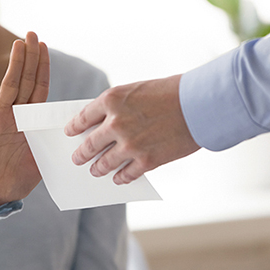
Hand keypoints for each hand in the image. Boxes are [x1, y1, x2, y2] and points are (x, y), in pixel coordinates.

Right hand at [0, 32, 49, 209]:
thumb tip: (79, 138)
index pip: (39, 88)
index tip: (45, 47)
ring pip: (8, 84)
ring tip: (19, 43)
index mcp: (31, 121)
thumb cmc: (17, 178)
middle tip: (33, 34)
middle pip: (24, 80)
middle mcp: (15, 114)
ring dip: (13, 64)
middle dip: (30, 57)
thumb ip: (54, 146)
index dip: (42, 68)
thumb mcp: (42, 162)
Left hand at [64, 74, 199, 183]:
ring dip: (97, 168)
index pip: (83, 117)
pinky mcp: (146, 161)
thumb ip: (118, 107)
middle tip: (77, 158)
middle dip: (81, 154)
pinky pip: (125, 174)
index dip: (74, 127)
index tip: (70, 133)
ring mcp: (130, 144)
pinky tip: (118, 178)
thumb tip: (103, 125)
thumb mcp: (136, 90)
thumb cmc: (171, 92)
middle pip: (90, 144)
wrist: (199, 104)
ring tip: (95, 170)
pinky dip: (120, 177)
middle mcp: (116, 123)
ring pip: (104, 163)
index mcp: (112, 100)